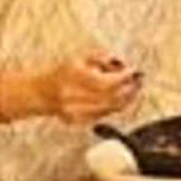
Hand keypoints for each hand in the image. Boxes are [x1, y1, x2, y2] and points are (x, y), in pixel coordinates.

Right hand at [19, 51, 139, 125]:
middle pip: (112, 97)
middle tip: (139, 81)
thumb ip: (104, 58)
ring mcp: (74, 111)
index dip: (125, 78)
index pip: (108, 82)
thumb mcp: (81, 58)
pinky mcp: (78, 121)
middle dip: (130, 89)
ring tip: (134, 90)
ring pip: (111, 108)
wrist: (41, 92)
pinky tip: (120, 99)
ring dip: (127, 99)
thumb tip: (124, 65)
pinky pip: (105, 116)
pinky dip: (116, 107)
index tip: (134, 71)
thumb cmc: (63, 73)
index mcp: (73, 77)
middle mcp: (72, 95)